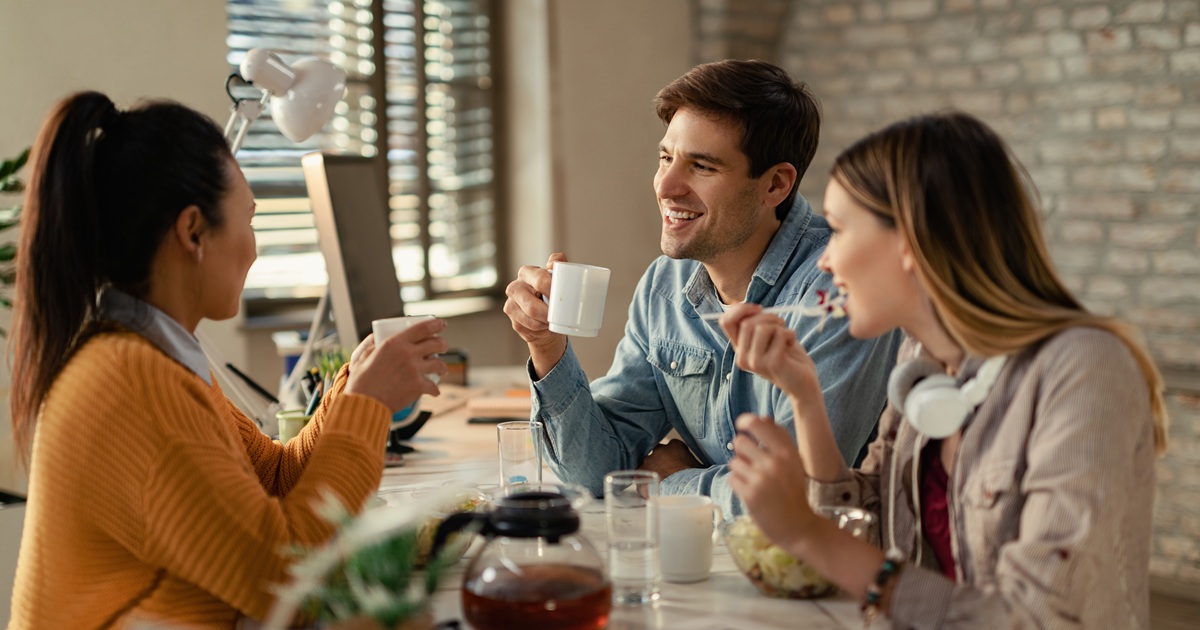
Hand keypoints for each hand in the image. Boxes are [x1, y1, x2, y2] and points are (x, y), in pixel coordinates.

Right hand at [345, 318, 448, 412]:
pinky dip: (434, 390)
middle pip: (436, 343)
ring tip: (441, 370)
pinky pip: (434, 386)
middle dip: (443, 344)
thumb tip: (376, 339)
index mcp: (394, 342)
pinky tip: (434, 391)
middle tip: (442, 347)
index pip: (423, 328)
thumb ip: (371, 346)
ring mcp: (414, 370)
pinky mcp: (418, 386)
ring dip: (442, 367)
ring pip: (439, 364)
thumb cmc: (361, 381)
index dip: (436, 324)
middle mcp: (407, 353)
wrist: (364, 403)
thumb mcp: (362, 357)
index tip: (442, 324)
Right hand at [503, 253, 568, 376]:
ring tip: (553, 322)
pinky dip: (541, 331)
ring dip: (545, 324)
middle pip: (532, 307)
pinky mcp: (513, 322)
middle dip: (548, 314)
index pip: (540, 280)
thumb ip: (559, 264)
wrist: (548, 314)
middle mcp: (515, 288)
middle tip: (560, 317)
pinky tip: (545, 327)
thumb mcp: (559, 276)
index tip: (563, 299)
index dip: (552, 290)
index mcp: (526, 273)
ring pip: (531, 321)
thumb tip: (553, 263)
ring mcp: (511, 305)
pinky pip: (529, 330)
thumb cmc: (554, 293)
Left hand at [638, 439, 702, 483]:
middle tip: (666, 477)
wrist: (685, 489)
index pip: (670, 448)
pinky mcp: (641, 474)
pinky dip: (644, 485)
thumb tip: (700, 468)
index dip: (672, 458)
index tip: (675, 466)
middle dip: (660, 465)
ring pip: (647, 467)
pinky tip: (651, 492)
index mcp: (675, 446)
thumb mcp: (700, 466)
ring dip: (651, 474)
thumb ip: (695, 463)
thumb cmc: (696, 478)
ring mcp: (648, 461)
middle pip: (657, 456)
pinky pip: (640, 479)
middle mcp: (659, 450)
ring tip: (658, 486)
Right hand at [720, 303, 818, 399]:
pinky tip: (792, 345)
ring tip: (786, 337)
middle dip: (768, 316)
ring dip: (780, 326)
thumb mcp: (767, 336)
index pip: (726, 322)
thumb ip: (753, 323)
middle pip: (747, 323)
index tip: (758, 308)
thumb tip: (737, 303)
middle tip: (781, 324)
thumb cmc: (787, 356)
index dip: (740, 309)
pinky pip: (780, 334)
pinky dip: (791, 334)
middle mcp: (743, 357)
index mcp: (739, 349)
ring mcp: (756, 362)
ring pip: (762, 328)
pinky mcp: (772, 363)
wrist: (804, 383)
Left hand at [728, 413, 818, 553]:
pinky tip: (750, 491)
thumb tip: (762, 417)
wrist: (798, 525)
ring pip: (734, 461)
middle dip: (742, 450)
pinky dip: (738, 483)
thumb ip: (778, 440)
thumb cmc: (794, 491)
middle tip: (750, 461)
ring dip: (740, 469)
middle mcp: (774, 462)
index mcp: (787, 451)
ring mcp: (761, 478)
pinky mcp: (750, 494)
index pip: (759, 424)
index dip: (746, 421)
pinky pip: (732, 478)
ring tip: (753, 480)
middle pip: (740, 441)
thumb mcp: (793, 462)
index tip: (742, 424)